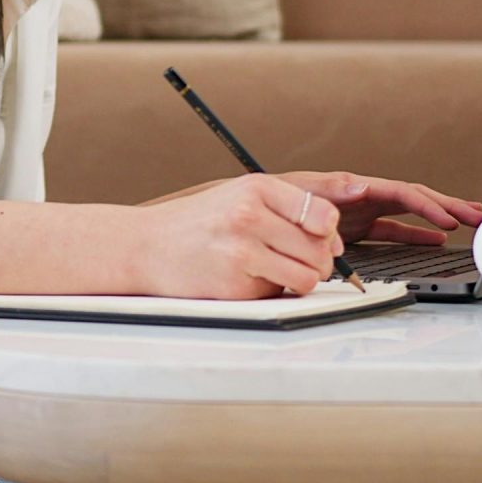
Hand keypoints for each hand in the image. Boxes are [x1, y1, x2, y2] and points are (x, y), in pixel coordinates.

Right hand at [131, 172, 356, 298]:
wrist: (147, 246)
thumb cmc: (199, 221)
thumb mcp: (240, 195)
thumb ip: (289, 208)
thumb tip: (334, 242)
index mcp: (256, 188)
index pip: (323, 214)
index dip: (328, 232)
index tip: (320, 237)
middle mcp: (249, 217)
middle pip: (319, 249)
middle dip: (318, 260)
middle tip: (296, 259)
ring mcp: (241, 253)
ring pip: (307, 277)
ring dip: (300, 279)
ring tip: (277, 269)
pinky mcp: (235, 286)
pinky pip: (278, 295)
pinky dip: (270, 290)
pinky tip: (247, 276)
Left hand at [279, 170, 481, 246]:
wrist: (252, 212)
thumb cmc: (273, 198)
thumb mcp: (300, 191)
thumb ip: (330, 190)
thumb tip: (360, 186)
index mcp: (355, 186)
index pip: (402, 193)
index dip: (427, 205)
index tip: (448, 219)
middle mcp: (364, 197)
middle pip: (415, 198)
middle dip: (448, 206)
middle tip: (479, 215)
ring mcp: (363, 213)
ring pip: (410, 214)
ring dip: (439, 218)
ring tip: (470, 221)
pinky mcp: (357, 229)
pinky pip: (395, 230)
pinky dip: (416, 235)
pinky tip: (436, 241)